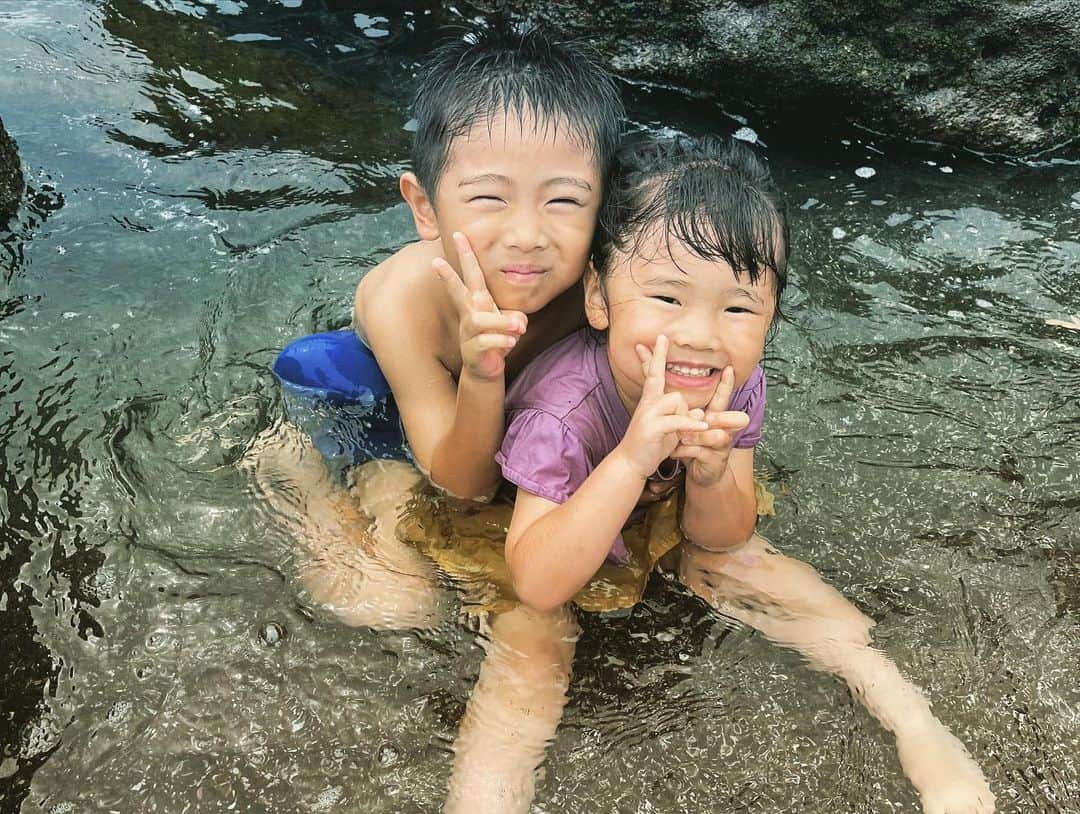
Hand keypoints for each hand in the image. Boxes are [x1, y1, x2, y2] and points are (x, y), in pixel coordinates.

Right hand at [432, 232, 526, 381]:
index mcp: (478, 303)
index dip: (466, 255)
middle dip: (449, 275)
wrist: (488, 370)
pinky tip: (511, 343)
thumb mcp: (511, 324)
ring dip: (502, 322)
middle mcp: (470, 314)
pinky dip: (502, 341)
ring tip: (518, 329)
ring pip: (480, 320)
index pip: (472, 275)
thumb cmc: (498, 341)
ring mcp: (468, 332)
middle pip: (458, 291)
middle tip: (436, 260)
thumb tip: (516, 321)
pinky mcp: (472, 349)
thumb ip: (516, 317)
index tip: (459, 235)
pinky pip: (487, 341)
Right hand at [615, 335, 708, 479]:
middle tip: (662, 335)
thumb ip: (682, 418)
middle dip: (657, 358)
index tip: (658, 339)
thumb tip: (698, 413)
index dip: (655, 357)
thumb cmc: (650, 445)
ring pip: (676, 399)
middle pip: (658, 378)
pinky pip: (678, 419)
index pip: (653, 374)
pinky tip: (702, 426)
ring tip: (686, 432)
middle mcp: (647, 404)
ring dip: (686, 415)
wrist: (631, 464)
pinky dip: (691, 423)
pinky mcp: (653, 427)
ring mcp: (648, 414)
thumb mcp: (669, 430)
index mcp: (651, 402)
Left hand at [670, 365, 749, 486]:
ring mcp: (721, 446)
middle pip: (732, 418)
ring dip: (694, 437)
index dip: (726, 385)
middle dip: (723, 417)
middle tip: (709, 417)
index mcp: (715, 417)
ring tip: (680, 439)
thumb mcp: (687, 426)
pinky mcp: (715, 460)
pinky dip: (685, 451)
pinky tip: (674, 452)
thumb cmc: (692, 446)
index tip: (728, 369)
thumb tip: (668, 390)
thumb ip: (682, 410)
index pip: (722, 398)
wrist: (700, 474)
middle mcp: (723, 429)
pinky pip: (700, 452)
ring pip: (714, 436)